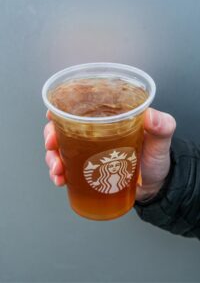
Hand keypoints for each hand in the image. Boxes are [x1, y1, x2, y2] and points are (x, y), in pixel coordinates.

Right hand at [44, 108, 175, 200]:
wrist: (156, 187)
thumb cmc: (157, 160)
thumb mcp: (161, 141)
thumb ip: (162, 126)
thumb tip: (150, 115)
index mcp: (109, 120)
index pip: (81, 109)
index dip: (61, 111)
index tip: (52, 117)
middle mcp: (96, 134)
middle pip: (64, 130)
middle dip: (51, 137)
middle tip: (52, 146)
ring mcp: (90, 153)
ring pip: (62, 150)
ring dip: (52, 158)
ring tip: (57, 169)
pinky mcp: (89, 170)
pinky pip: (68, 169)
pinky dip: (60, 174)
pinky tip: (60, 180)